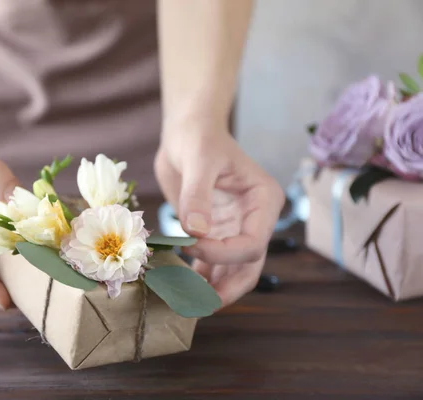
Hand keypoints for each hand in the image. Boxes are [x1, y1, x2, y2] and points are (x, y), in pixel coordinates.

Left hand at [155, 124, 283, 306]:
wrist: (187, 132)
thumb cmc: (198, 137)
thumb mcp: (199, 159)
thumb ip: (198, 195)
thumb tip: (196, 232)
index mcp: (263, 201)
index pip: (253, 242)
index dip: (223, 254)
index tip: (191, 245)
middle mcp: (253, 219)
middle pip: (248, 266)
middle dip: (226, 287)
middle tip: (198, 305)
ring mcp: (234, 228)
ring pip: (231, 271)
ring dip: (211, 288)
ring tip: (185, 301)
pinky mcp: (214, 232)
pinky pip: (210, 262)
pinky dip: (197, 276)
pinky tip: (179, 285)